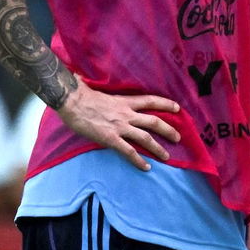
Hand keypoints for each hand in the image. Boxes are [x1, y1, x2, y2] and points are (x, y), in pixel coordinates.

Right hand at [56, 78, 180, 170]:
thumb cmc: (82, 94)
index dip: (165, 104)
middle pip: (153, 122)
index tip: (177, 108)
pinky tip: (146, 167)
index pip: (150, 101)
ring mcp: (120, 127)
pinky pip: (129, 152)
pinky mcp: (111, 139)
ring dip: (158, 148)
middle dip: (168, 130)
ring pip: (145, 138)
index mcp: (124, 101)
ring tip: (167, 156)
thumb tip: (99, 81)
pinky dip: (139, 160)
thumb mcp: (101, 90)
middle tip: (178, 137)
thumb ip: (108, 91)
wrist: (72, 102)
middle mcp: (126, 114)